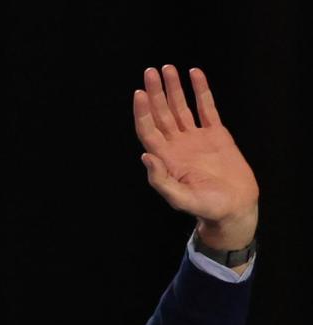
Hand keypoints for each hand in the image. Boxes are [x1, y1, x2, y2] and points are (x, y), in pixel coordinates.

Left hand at [134, 66, 258, 251]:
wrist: (234, 206)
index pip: (148, 129)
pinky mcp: (216, 133)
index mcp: (166, 158)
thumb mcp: (180, 198)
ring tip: (167, 68)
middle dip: (155, 92)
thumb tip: (145, 156)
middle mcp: (177, 145)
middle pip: (161, 113)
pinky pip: (206, 107)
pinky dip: (200, 91)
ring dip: (174, 88)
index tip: (139, 93)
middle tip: (150, 72)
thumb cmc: (206, 207)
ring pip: (181, 107)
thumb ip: (161, 180)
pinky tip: (195, 74)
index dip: (143, 111)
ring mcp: (195, 138)